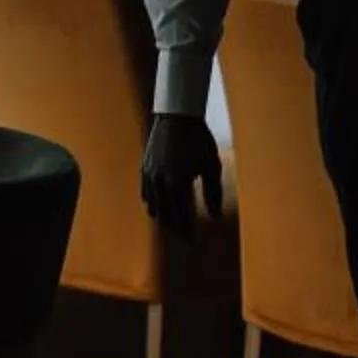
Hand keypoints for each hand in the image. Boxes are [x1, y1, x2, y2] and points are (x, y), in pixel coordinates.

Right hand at [140, 112, 224, 236]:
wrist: (177, 117)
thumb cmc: (199, 140)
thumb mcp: (211, 166)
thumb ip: (213, 193)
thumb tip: (213, 216)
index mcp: (177, 182)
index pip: (181, 214)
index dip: (187, 229)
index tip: (192, 240)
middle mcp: (159, 181)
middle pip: (165, 212)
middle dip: (174, 226)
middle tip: (182, 236)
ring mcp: (149, 174)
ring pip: (152, 203)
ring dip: (162, 216)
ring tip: (170, 224)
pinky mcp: (144, 166)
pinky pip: (145, 191)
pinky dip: (151, 202)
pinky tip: (156, 206)